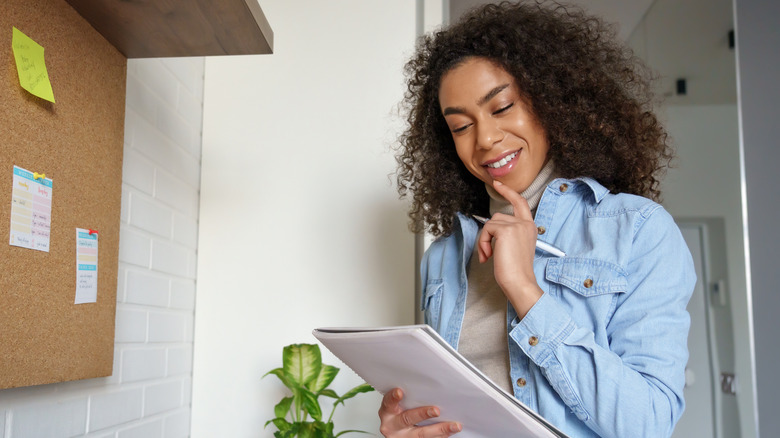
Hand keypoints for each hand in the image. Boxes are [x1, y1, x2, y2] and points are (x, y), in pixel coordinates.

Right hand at [378, 388, 461, 436]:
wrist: (395, 433)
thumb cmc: (396, 415)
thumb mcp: (396, 406)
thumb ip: (406, 398)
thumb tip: (425, 383)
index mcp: (387, 413)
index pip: (388, 403)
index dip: (393, 398)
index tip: (399, 392)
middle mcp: (393, 426)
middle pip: (407, 419)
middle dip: (422, 414)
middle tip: (436, 410)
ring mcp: (403, 437)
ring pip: (422, 434)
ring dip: (440, 429)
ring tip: (454, 425)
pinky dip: (442, 435)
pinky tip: (451, 430)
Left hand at [477, 180, 542, 317]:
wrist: (519, 281)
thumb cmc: (516, 270)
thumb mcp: (515, 247)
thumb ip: (508, 234)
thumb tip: (491, 229)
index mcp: (530, 227)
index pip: (520, 203)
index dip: (508, 192)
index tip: (497, 184)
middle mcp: (525, 224)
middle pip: (498, 217)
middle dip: (488, 233)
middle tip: (487, 252)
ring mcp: (516, 225)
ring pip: (490, 223)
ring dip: (484, 240)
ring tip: (488, 255)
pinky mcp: (506, 230)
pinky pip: (486, 230)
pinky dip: (483, 242)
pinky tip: (488, 255)